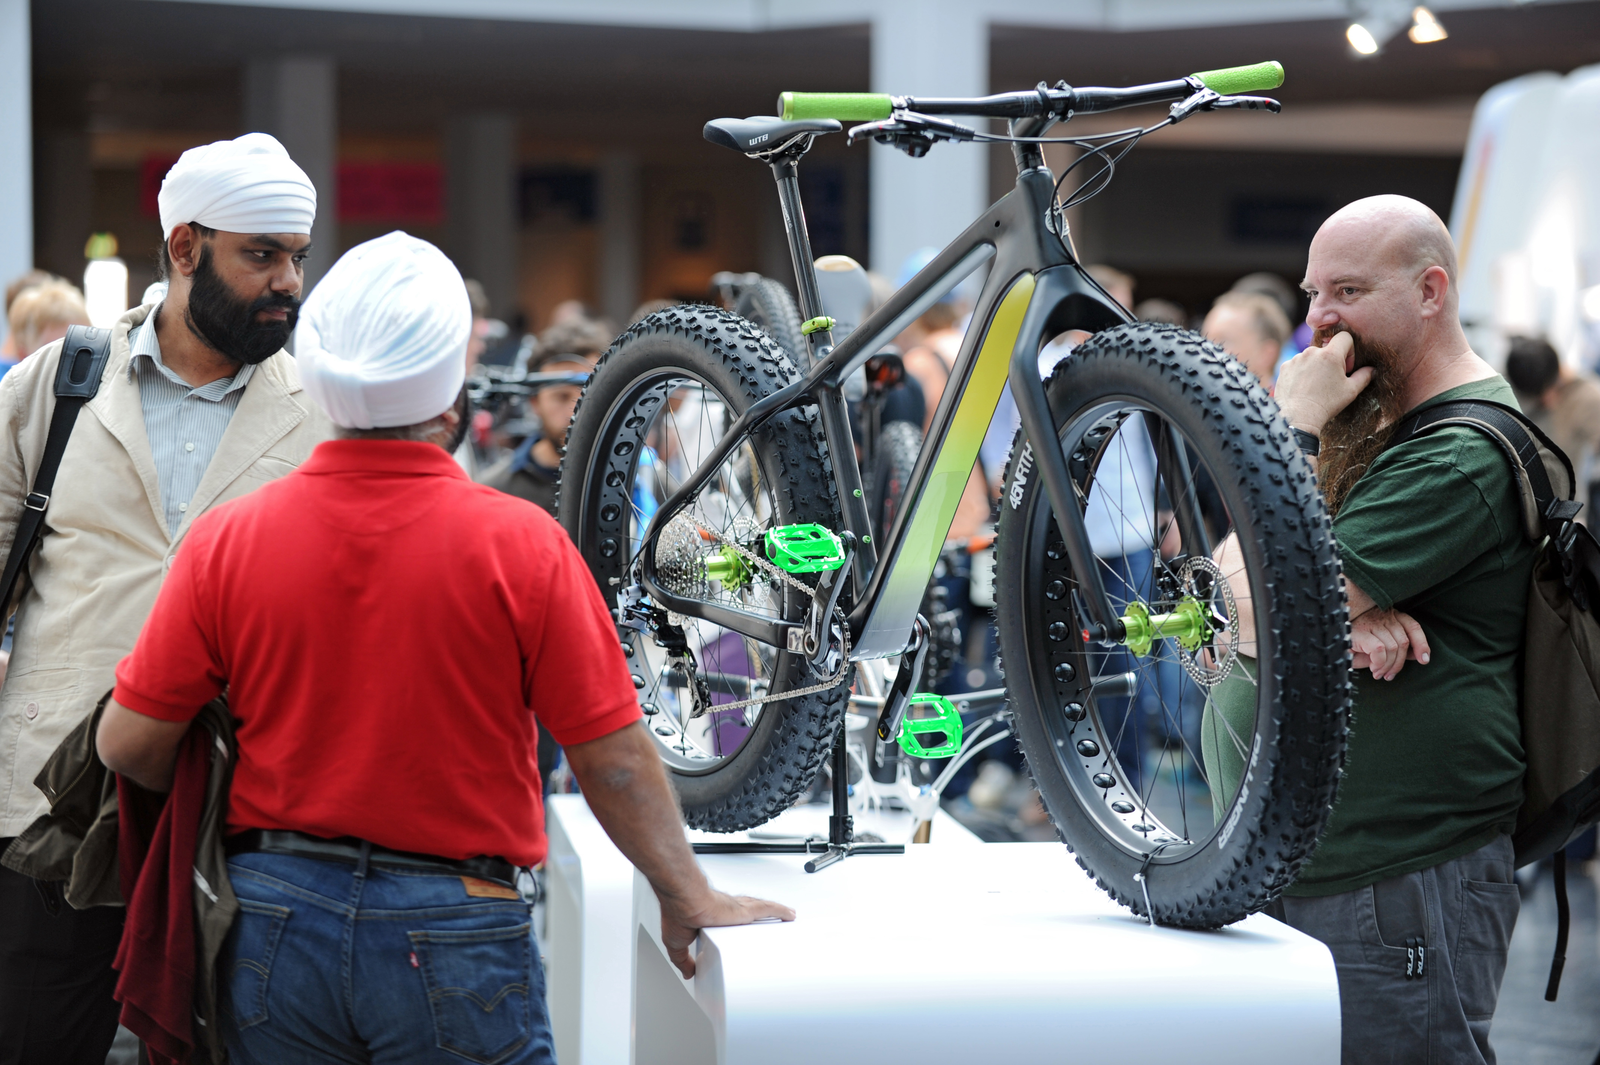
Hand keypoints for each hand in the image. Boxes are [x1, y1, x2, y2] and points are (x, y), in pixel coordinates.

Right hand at [660, 888, 795, 978]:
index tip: (744, 930)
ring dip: (775, 913)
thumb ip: (683, 959)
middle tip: (773, 925)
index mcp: (713, 917)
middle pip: (751, 912)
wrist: (684, 899)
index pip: (730, 921)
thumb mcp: (677, 943)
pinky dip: (780, 910)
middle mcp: (728, 910)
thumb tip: (687, 972)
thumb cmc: (678, 912)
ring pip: (762, 909)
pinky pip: (768, 909)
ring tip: (786, 918)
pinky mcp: (745, 910)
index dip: (738, 925)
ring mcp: (738, 909)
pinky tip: (789, 915)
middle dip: (761, 917)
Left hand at [1274, 332, 1373, 437]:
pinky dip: (1301, 372)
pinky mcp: (1285, 366)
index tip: (1345, 367)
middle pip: (1327, 348)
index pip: (1345, 337)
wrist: (1298, 417)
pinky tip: (1303, 387)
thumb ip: (1365, 376)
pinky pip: (1297, 364)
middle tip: (1331, 380)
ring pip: (1311, 356)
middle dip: (1331, 360)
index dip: (1349, 350)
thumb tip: (1372, 369)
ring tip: (1315, 386)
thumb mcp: (1351, 391)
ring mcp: (1296, 358)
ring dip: (1316, 366)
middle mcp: (1311, 352)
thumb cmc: (1327, 404)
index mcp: (1330, 354)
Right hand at [1350, 607, 1429, 679]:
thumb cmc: (1352, 644)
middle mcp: (1381, 616)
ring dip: (1388, 666)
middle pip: (1403, 641)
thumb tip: (1417, 656)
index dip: (1422, 643)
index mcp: (1388, 616)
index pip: (1412, 626)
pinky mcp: (1360, 631)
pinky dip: (1379, 663)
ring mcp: (1370, 622)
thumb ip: (1396, 649)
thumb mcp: (1378, 647)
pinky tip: (1372, 668)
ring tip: (1378, 674)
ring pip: (1393, 647)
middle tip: (1389, 676)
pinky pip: (1379, 650)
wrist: (1328, 644)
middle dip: (1399, 664)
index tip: (1424, 660)